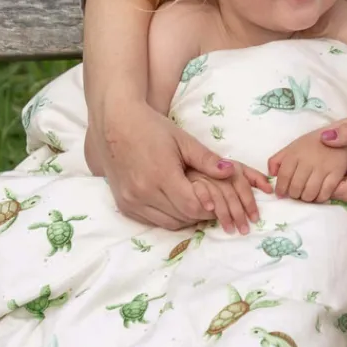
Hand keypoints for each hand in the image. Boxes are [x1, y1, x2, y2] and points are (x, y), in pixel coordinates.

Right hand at [85, 98, 269, 229]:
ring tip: (195, 203)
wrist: (115, 124)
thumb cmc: (152, 128)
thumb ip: (207, 159)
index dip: (209, 206)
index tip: (218, 200)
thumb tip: (231, 172)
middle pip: (182, 216)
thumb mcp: (183, 140)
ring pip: (167, 222)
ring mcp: (131, 201)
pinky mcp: (124, 205)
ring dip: (185, 217)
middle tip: (212, 203)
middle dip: (200, 213)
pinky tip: (175, 204)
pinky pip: (151, 221)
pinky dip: (167, 217)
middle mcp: (143, 193)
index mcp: (161, 175)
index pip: (192, 205)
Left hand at [267, 132, 346, 202]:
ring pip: (309, 193)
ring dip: (306, 198)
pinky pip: (324, 194)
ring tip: (306, 194)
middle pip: (295, 187)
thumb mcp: (294, 146)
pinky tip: (318, 194)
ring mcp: (323, 167)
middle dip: (293, 195)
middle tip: (296, 194)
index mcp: (296, 152)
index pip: (283, 176)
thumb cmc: (314, 144)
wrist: (341, 138)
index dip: (280, 188)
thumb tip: (271, 174)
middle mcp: (308, 160)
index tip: (281, 194)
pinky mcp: (336, 173)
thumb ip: (278, 158)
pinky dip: (319, 198)